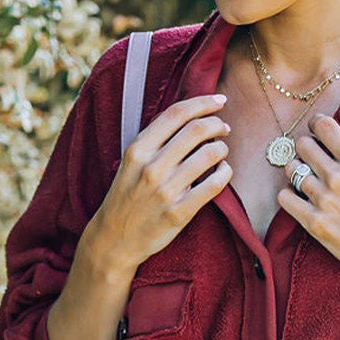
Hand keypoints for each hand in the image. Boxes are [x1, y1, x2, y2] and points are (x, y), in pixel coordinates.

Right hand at [86, 92, 231, 269]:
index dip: (203, 102)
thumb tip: (191, 116)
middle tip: (224, 128)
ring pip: (209, 156)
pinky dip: (225, 173)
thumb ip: (155, 140)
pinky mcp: (179, 213)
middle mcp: (151, 167)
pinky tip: (223, 171)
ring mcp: (166, 191)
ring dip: (222, 148)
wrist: (115, 239)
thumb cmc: (127, 195)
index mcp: (138, 149)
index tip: (219, 101)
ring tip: (221, 151)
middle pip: (196, 130)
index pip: (176, 114)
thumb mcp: (131, 162)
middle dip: (217, 124)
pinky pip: (213, 185)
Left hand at [276, 114, 339, 283]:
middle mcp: (338, 177)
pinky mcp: (314, 223)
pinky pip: (285, 197)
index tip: (316, 132)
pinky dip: (289, 196)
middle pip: (302, 145)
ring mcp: (324, 200)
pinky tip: (300, 200)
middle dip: (306, 150)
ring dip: (296, 174)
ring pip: (291, 170)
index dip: (315, 125)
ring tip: (307, 183)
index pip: (323, 126)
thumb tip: (330, 142)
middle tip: (311, 160)